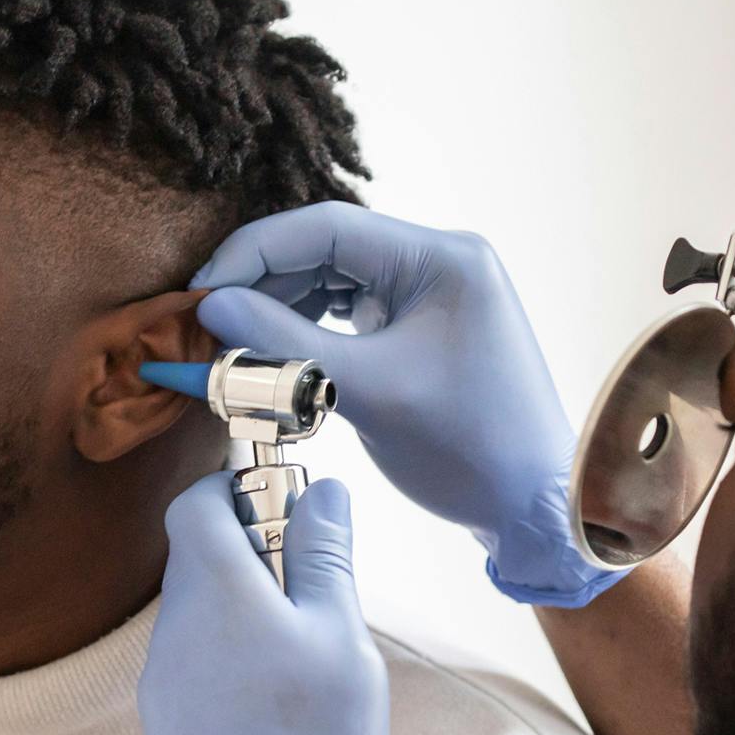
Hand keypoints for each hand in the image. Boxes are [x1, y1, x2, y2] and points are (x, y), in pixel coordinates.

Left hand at [136, 472, 388, 734]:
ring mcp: (164, 675)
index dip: (239, 489)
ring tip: (310, 656)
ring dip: (254, 609)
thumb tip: (324, 494)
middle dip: (260, 553)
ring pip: (206, 610)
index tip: (289, 506)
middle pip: (203, 555)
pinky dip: (239, 654)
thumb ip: (325, 557)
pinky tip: (281, 701)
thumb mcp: (338, 638)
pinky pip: (201, 658)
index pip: (198, 503)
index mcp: (215, 590)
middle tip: (320, 590)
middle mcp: (175, 625)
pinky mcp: (167, 719)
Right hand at [191, 201, 626, 606]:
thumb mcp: (367, 392)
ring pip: (335, 281)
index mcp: (441, 257)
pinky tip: (276, 352)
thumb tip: (211, 306)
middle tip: (207, 322)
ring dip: (282, 308)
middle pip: (327, 250)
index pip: (326, 228)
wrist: (532, 505)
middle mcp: (440, 260)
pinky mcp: (426, 326)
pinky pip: (354, 312)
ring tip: (234, 341)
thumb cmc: (467, 449)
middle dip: (263, 283)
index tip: (202, 291)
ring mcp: (435, 293)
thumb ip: (285, 343)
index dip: (253, 253)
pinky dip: (311, 330)